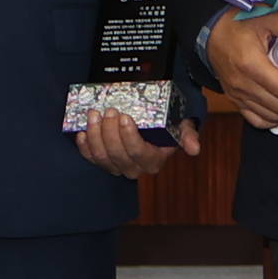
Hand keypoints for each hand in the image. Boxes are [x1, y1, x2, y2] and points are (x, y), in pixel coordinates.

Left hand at [75, 111, 195, 177]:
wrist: (153, 130)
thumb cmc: (168, 127)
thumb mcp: (182, 128)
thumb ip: (188, 136)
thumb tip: (194, 149)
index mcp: (153, 161)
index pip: (138, 152)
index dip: (128, 136)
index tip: (124, 117)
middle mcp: (134, 168)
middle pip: (116, 154)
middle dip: (109, 131)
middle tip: (108, 110)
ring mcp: (116, 167)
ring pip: (101, 156)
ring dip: (95, 135)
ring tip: (94, 114)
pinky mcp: (102, 162)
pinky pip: (90, 158)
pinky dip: (84, 145)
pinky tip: (82, 131)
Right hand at [204, 10, 277, 129]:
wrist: (211, 33)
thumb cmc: (238, 25)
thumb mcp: (265, 18)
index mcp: (251, 64)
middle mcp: (242, 83)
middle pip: (276, 106)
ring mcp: (236, 94)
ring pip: (267, 116)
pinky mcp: (234, 99)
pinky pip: (254, 119)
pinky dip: (271, 120)